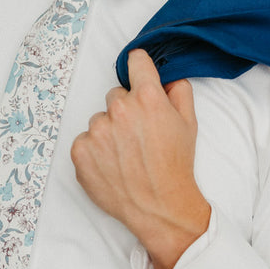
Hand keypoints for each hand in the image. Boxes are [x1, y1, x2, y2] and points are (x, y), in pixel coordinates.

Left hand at [70, 49, 209, 268]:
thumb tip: (167, 78)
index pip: (136, 61)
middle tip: (138, 135)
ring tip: (125, 155)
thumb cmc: (175, 166)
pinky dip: (94, 151)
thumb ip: (179, 92)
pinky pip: (84, 140)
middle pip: (116, 95)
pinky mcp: (80, 151)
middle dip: (126, 110)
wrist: (159, 207)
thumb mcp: (189, 124)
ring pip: (99, 120)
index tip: (138, 75)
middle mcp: (119, 109)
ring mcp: (97, 130)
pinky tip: (111, 165)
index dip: (139, 67)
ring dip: (108, 132)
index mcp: (147, 98)